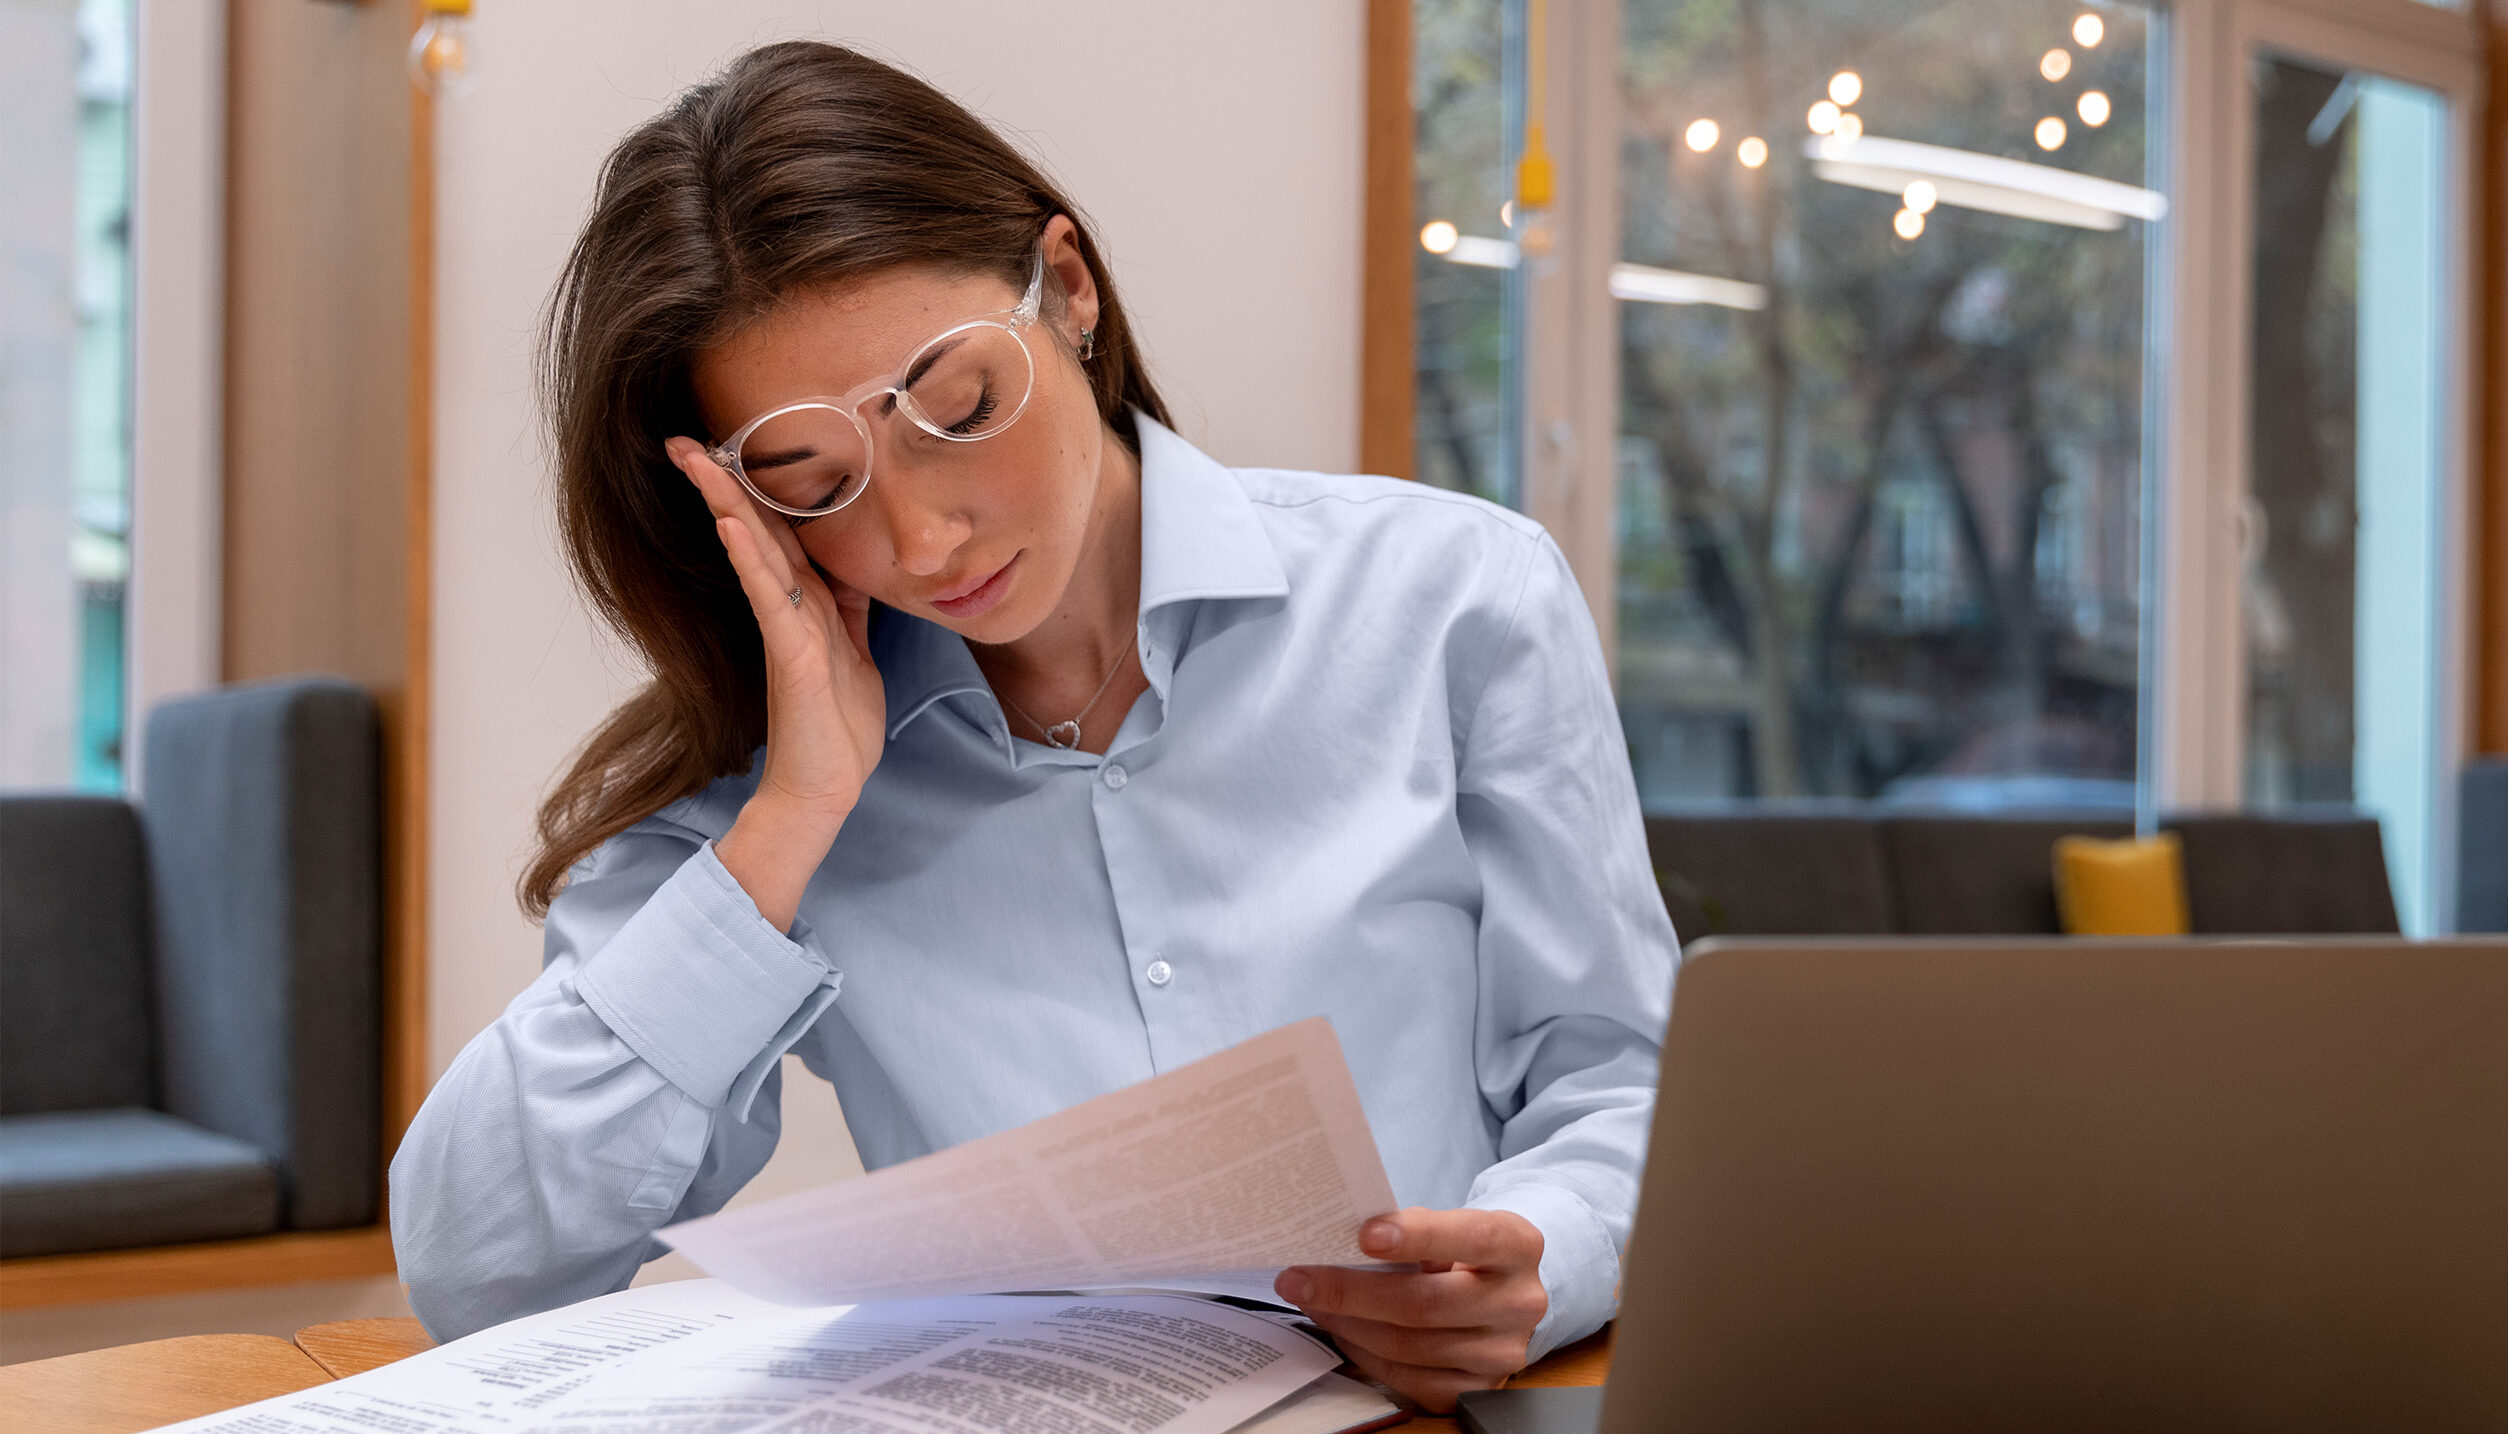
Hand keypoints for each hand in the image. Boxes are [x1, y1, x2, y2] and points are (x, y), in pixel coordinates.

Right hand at [667, 437, 884, 929]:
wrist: (828, 789)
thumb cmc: (839, 726)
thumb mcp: (855, 651)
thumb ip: (848, 607)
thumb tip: (853, 565)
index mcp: (806, 604)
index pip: (778, 533)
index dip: (755, 489)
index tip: (727, 446)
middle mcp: (789, 609)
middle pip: (756, 532)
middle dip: (722, 484)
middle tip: (682, 440)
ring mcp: (786, 630)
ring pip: (756, 555)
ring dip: (729, 506)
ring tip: (700, 463)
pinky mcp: (792, 657)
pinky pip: (771, 600)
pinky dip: (752, 561)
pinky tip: (732, 527)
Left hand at [1275, 1207, 1546, 1413]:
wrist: (1505, 1292)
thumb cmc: (1465, 1251)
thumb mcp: (1454, 1224)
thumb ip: (1413, 1229)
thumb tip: (1343, 1243)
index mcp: (1517, 1246)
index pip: (1468, 1237)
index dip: (1416, 1237)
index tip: (1364, 1234)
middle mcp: (1519, 1303)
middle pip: (1425, 1303)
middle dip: (1351, 1292)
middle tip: (1299, 1279)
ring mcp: (1501, 1353)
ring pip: (1407, 1346)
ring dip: (1347, 1323)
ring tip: (1312, 1301)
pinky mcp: (1476, 1388)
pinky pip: (1406, 1378)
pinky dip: (1363, 1352)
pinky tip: (1341, 1328)